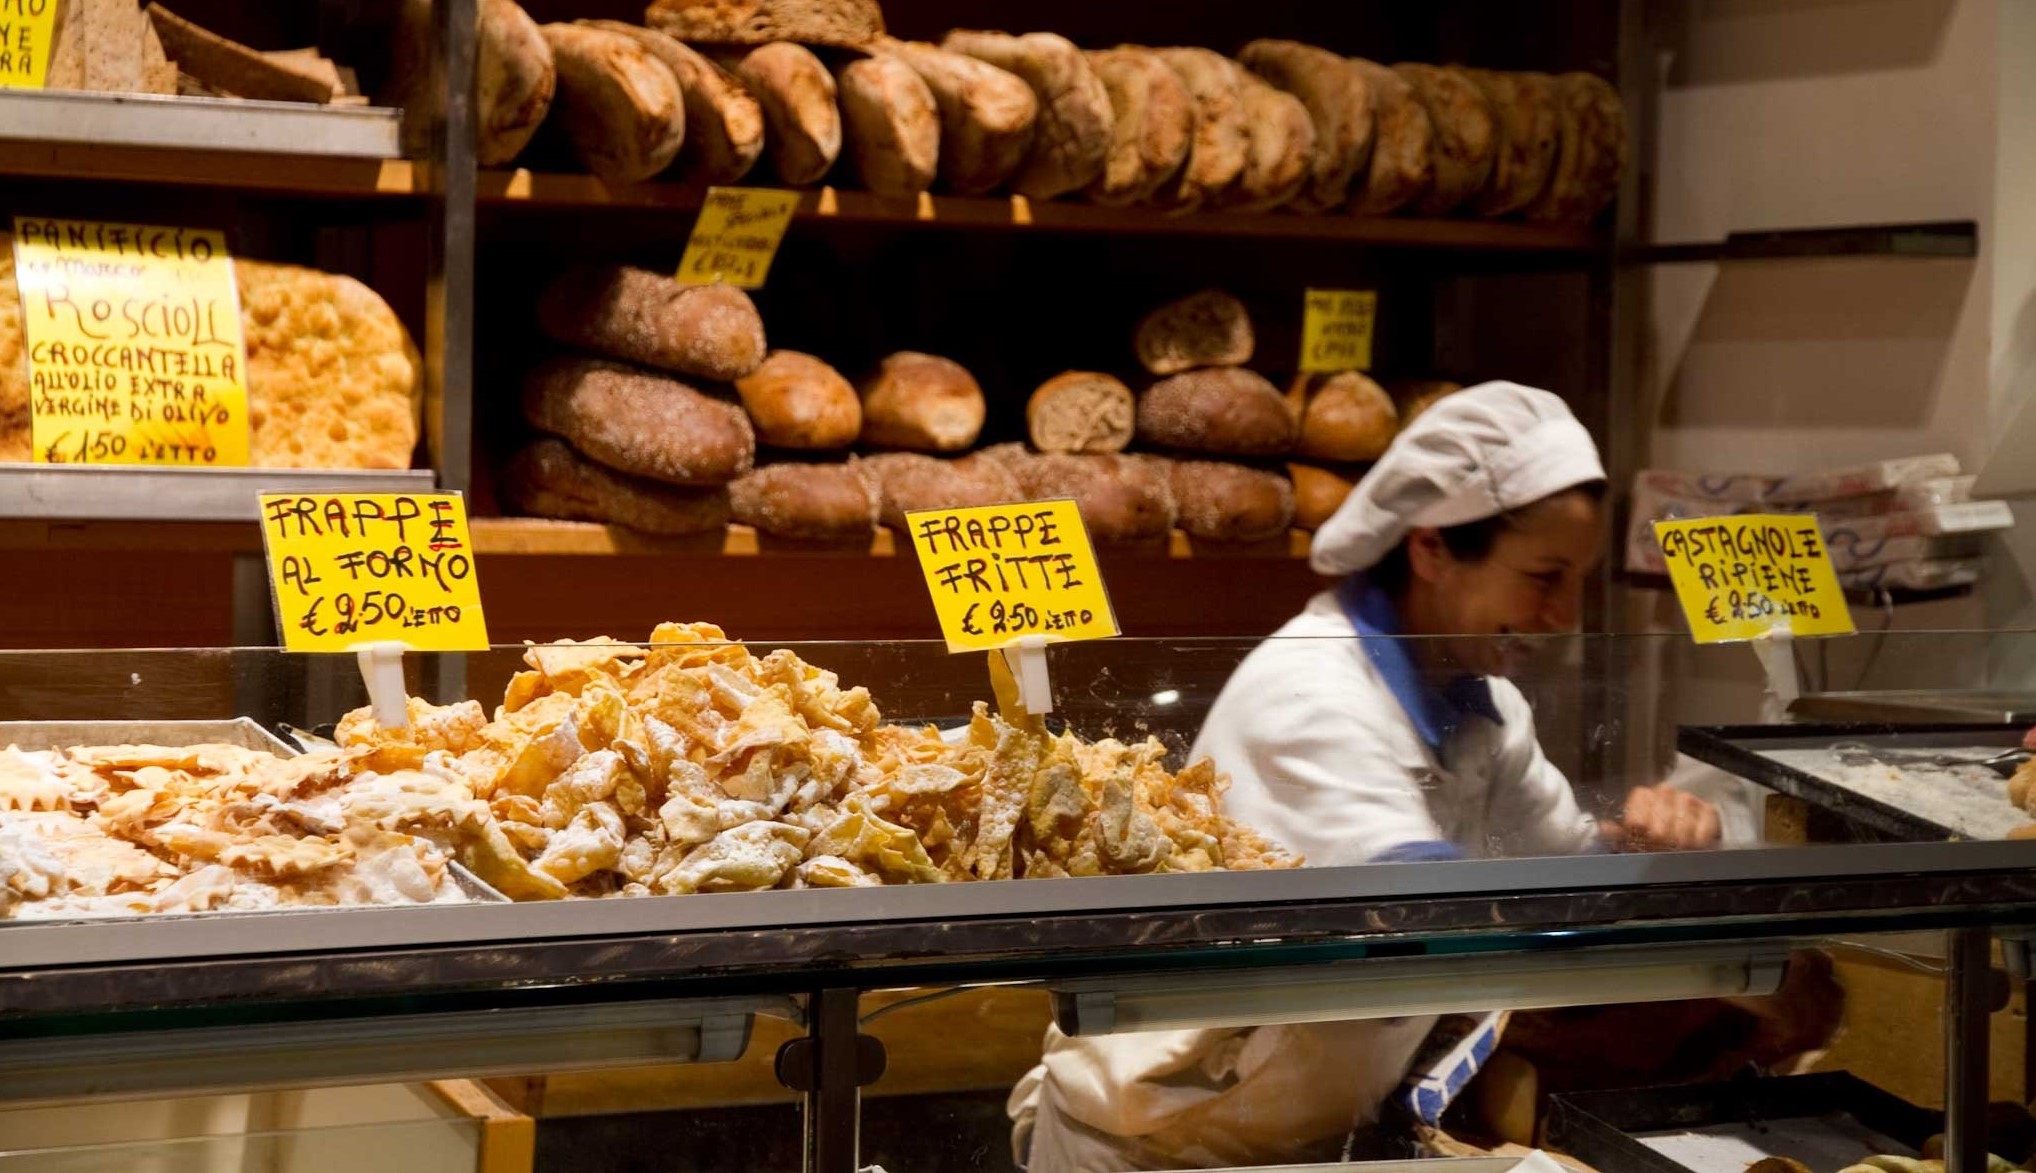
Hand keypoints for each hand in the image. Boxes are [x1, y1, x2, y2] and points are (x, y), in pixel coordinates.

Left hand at [1603, 785, 1720, 851]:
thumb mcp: (1631, 835)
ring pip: (1682, 828)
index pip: (1637, 820)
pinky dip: (1699, 842)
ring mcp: (1687, 799)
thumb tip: (1603, 828)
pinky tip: (1694, 846)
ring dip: (1679, 845)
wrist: (1685, 835)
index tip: (1642, 843)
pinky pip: (1704, 830)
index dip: (1639, 837)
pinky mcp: (1708, 809)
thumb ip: (1617, 833)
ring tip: (1677, 850)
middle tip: (1661, 850)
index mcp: (1642, 795)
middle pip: (1659, 827)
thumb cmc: (1653, 835)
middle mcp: (1664, 791)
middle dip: (1659, 844)